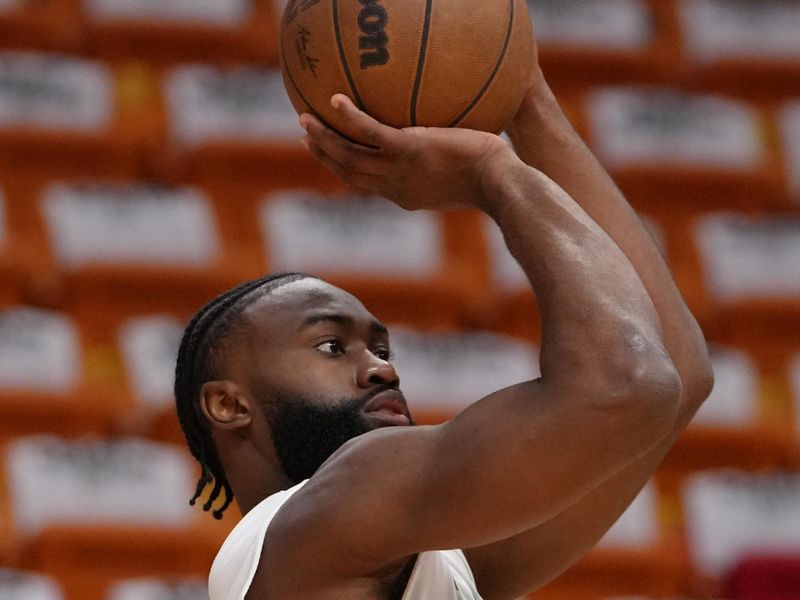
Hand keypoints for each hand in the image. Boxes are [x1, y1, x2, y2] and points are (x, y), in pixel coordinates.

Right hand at [300, 95, 515, 211]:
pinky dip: (350, 118)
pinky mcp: (409, 151)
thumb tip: (448, 145)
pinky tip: (335, 99)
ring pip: (350, 156)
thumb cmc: (493, 178)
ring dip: (324, 139)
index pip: (367, 185)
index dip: (344, 170)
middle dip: (325, 155)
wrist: (500, 183)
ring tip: (305, 119)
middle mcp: (395, 188)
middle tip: (305, 137)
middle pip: (349, 173)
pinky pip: (371, 133)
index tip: (330, 156)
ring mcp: (400, 170)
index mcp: (405, 196)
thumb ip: (444, 166)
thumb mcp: (463, 177)